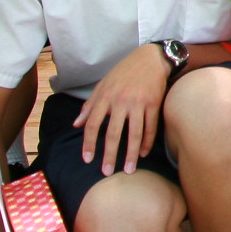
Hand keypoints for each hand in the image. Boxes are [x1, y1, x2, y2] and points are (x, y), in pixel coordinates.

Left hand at [74, 44, 170, 174]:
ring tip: (129, 170)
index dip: (88, 143)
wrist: (150, 58)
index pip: (92, 124)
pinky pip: (150, 127)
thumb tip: (76, 124)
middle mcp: (121, 101)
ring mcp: (138, 103)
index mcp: (105, 97)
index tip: (87, 159)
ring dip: (131, 154)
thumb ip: (89, 105)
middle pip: (113, 133)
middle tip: (107, 172)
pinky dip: (147, 142)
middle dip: (109, 155)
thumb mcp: (102, 84)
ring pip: (134, 133)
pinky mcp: (154, 104)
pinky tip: (143, 153)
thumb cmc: (124, 72)